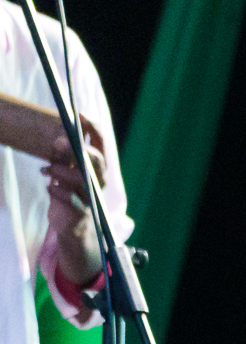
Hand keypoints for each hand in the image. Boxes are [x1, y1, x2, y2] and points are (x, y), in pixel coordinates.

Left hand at [43, 142, 103, 286]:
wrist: (74, 229)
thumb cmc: (70, 195)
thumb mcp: (66, 172)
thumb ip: (64, 157)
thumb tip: (57, 140)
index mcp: (97, 168)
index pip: (100, 144)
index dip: (93, 128)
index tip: (80, 114)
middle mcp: (98, 181)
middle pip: (95, 161)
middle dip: (76, 150)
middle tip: (56, 142)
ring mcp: (91, 197)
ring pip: (82, 179)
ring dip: (61, 171)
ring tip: (47, 170)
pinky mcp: (81, 212)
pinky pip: (68, 198)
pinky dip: (55, 190)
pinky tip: (50, 188)